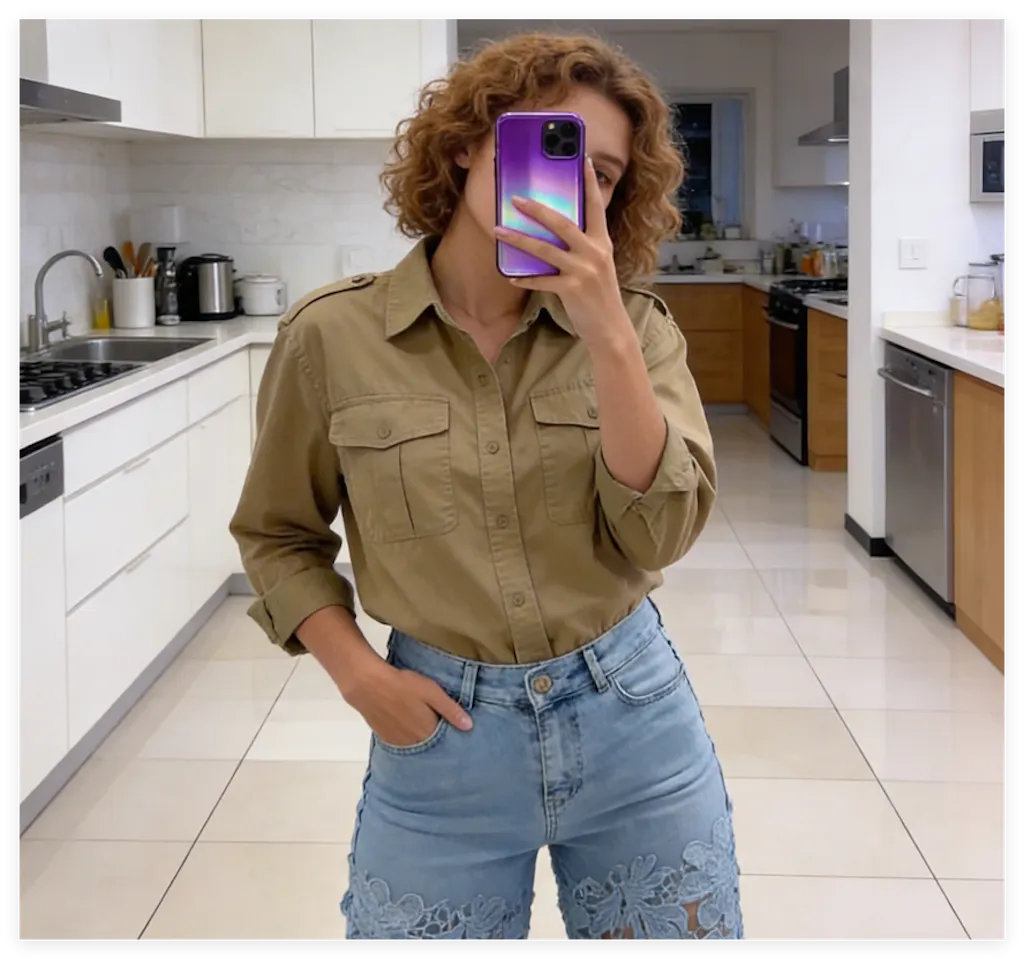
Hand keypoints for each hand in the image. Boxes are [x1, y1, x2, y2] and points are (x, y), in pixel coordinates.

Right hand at [340, 654, 472, 747]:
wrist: (367, 685)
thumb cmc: (403, 685)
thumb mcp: (432, 692)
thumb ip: (450, 710)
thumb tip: (469, 726)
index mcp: (427, 732)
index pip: (446, 742)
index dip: (452, 736)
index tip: (458, 733)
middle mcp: (413, 743)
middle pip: (431, 746)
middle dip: (439, 740)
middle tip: (443, 728)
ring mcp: (398, 742)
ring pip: (416, 745)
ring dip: (423, 740)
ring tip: (426, 727)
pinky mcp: (385, 737)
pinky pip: (402, 743)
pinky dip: (409, 738)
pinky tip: (409, 727)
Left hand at [493, 157, 632, 347]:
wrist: (611, 329)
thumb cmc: (600, 297)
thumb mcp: (598, 267)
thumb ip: (582, 249)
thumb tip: (552, 236)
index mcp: (602, 243)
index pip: (596, 207)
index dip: (590, 183)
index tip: (585, 161)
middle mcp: (595, 253)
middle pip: (562, 223)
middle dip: (537, 209)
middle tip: (516, 199)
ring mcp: (584, 271)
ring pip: (545, 249)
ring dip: (518, 239)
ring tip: (498, 231)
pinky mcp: (572, 289)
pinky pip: (542, 280)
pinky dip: (525, 278)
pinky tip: (511, 276)